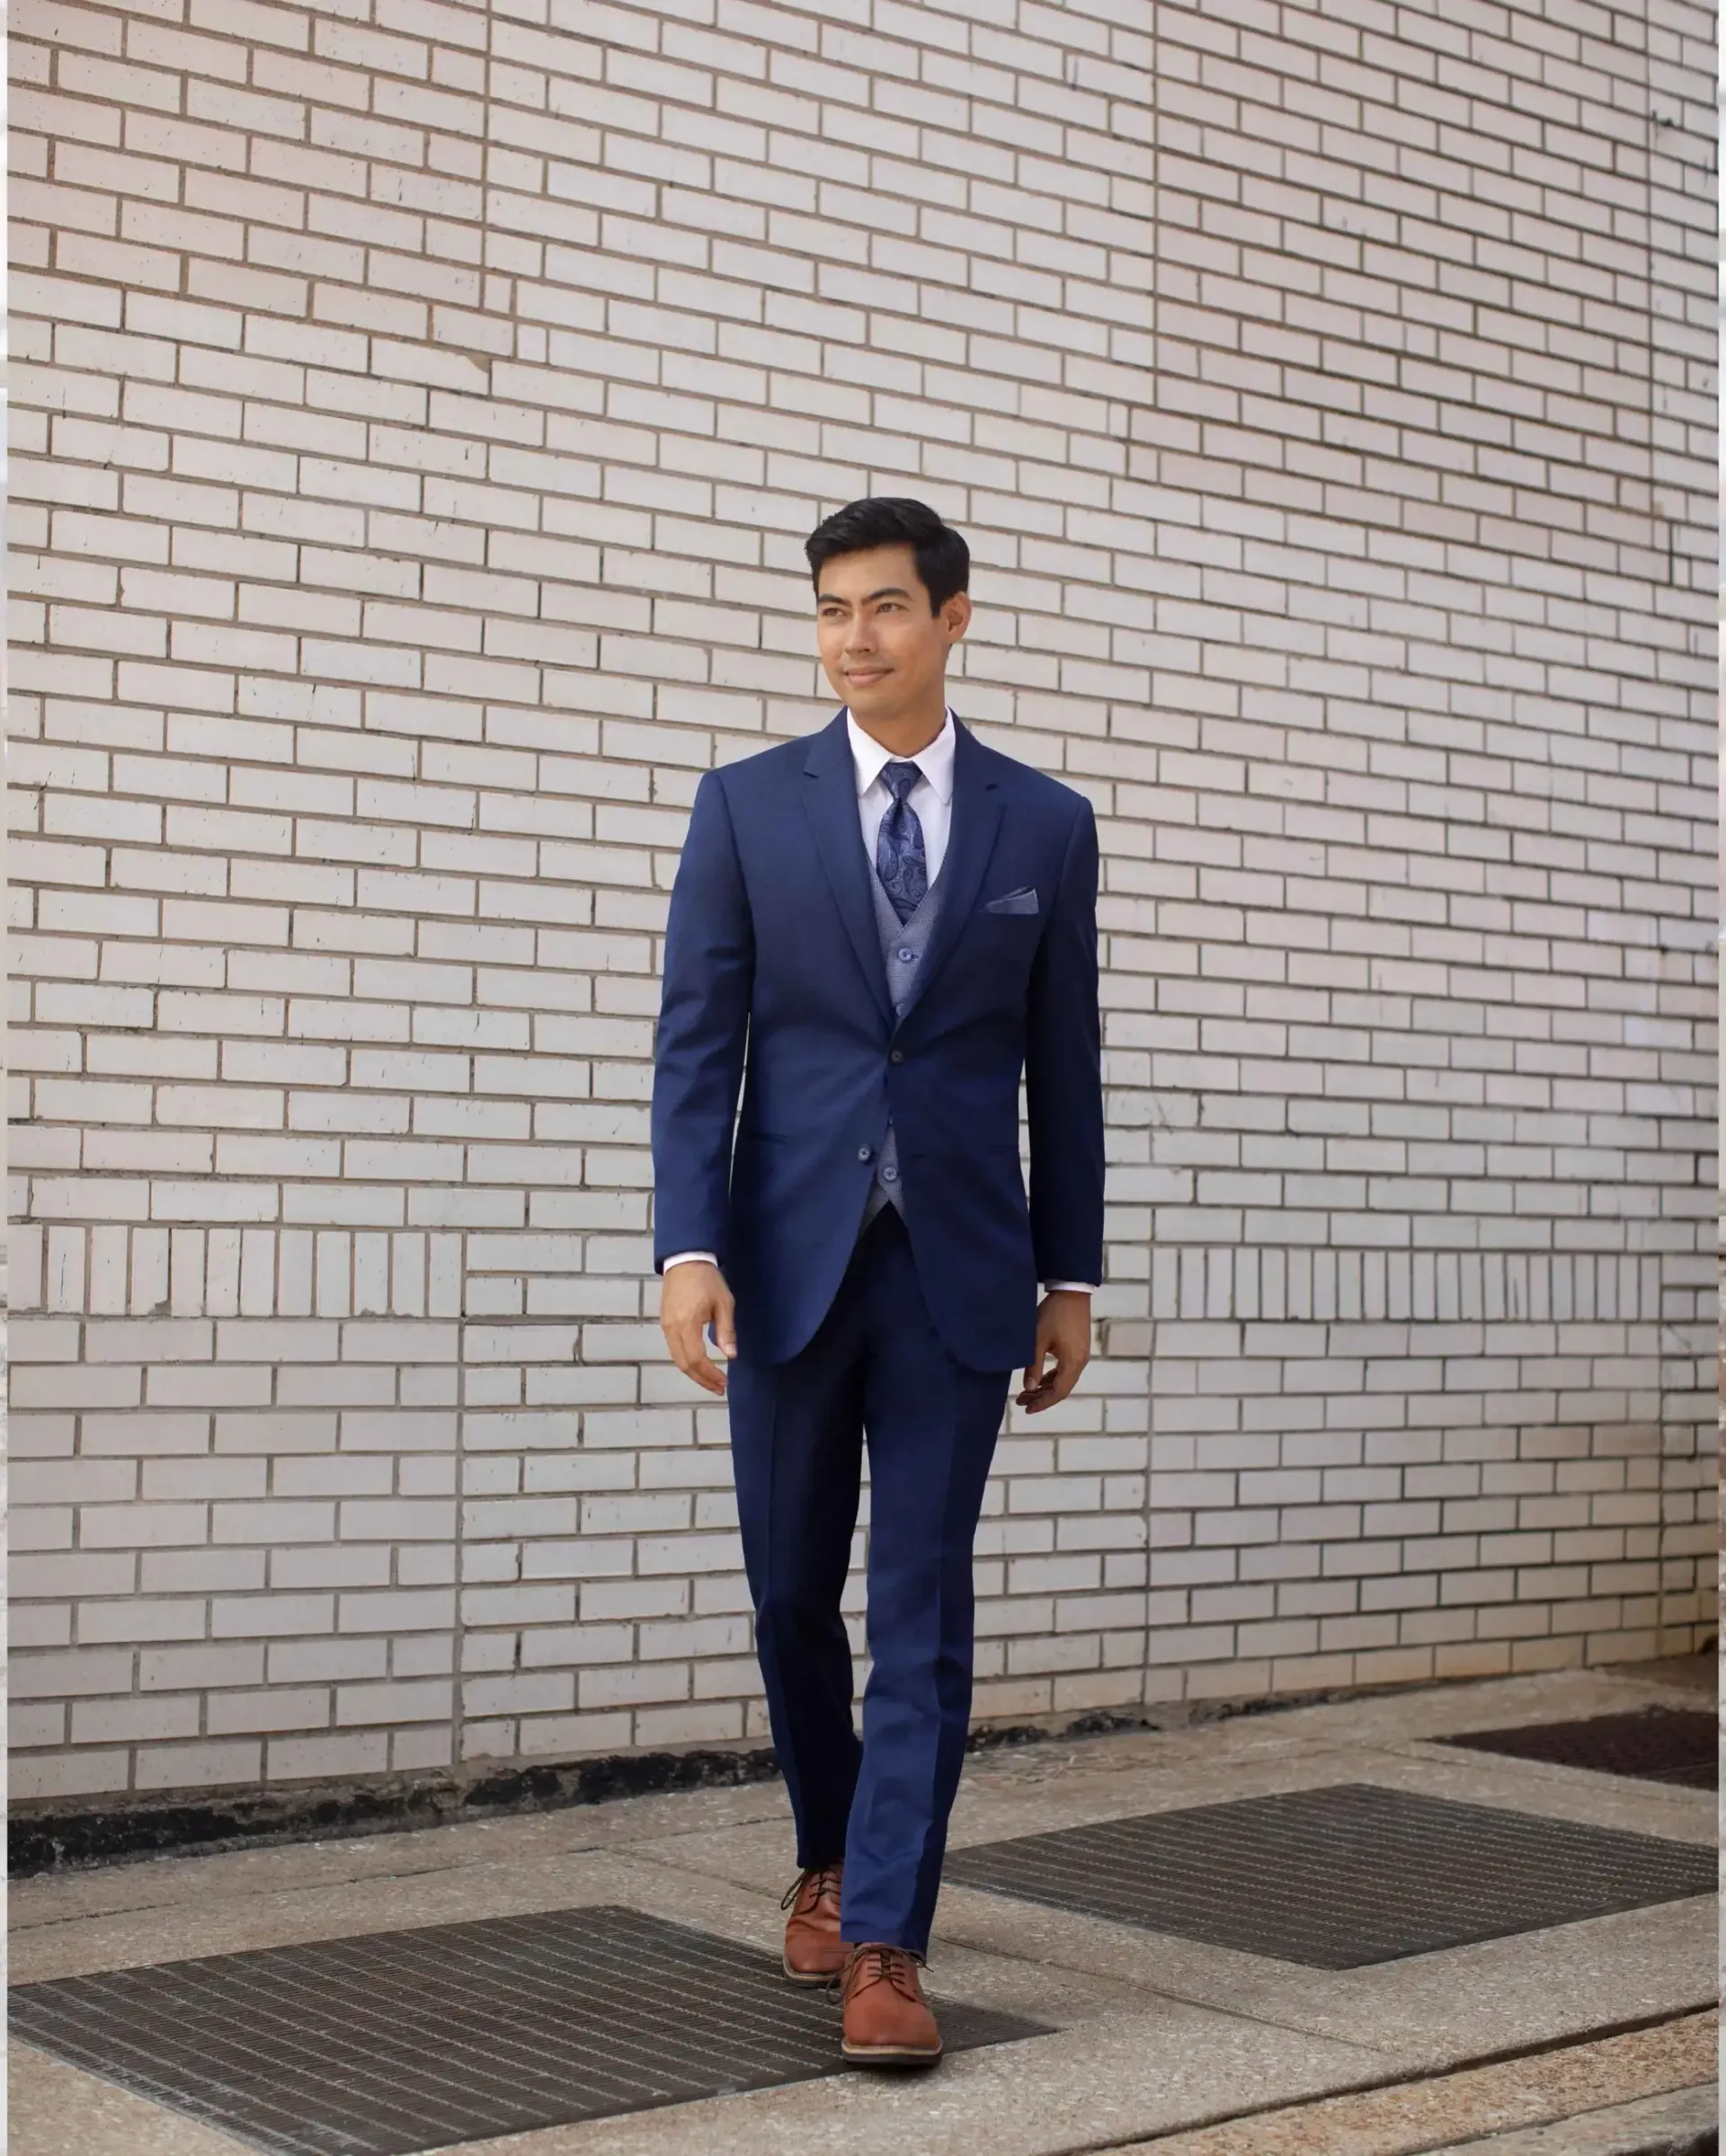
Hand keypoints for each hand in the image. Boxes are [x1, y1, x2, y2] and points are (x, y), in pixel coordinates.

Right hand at [660, 1260, 736, 1394]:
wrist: (686, 1260)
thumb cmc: (708, 1280)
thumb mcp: (724, 1304)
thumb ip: (726, 1331)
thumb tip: (731, 1356)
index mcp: (687, 1324)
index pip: (696, 1359)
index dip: (710, 1374)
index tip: (724, 1382)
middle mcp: (672, 1329)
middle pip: (684, 1364)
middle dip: (702, 1379)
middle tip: (719, 1388)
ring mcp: (666, 1326)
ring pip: (677, 1359)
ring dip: (694, 1373)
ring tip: (711, 1381)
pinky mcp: (665, 1322)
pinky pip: (674, 1349)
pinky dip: (687, 1361)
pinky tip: (700, 1364)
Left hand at [1016, 1290, 1090, 1413]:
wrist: (1071, 1292)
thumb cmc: (1053, 1314)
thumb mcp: (1038, 1340)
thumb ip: (1034, 1366)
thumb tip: (1029, 1388)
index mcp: (1073, 1362)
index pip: (1059, 1392)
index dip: (1043, 1403)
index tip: (1027, 1409)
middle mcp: (1080, 1362)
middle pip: (1062, 1388)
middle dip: (1041, 1397)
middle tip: (1021, 1401)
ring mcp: (1081, 1355)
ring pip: (1063, 1379)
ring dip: (1046, 1387)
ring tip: (1026, 1392)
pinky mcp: (1078, 1348)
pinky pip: (1066, 1370)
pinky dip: (1052, 1377)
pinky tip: (1040, 1379)